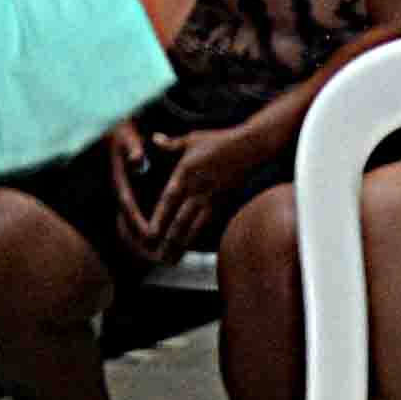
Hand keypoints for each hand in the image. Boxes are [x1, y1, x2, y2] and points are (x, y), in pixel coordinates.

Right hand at [102, 118, 159, 252]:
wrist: (116, 136)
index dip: (139, 222)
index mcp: (120, 183)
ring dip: (145, 249)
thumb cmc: (126, 136)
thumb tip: (138, 160)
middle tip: (160, 259)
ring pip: (130, 233)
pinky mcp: (131, 206)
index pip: (128, 207)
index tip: (150, 237)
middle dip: (141, 246)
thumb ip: (133, 148)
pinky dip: (148, 242)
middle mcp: (120, 197)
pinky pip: (136, 229)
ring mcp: (125, 203)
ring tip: (166, 261)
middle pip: (126, 228)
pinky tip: (166, 249)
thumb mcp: (128, 138)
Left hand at [135, 127, 261, 260]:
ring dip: (182, 245)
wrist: (250, 147)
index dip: (160, 219)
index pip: (169, 200)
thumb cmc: (219, 141)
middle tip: (157, 258)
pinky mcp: (220, 201)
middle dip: (169, 241)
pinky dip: (196, 236)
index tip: (150, 235)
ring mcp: (210, 197)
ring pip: (194, 226)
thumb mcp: (191, 138)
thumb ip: (170, 143)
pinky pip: (206, 222)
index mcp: (185, 173)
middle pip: (181, 220)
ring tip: (172, 261)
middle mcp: (197, 189)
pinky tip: (189, 247)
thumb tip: (154, 139)